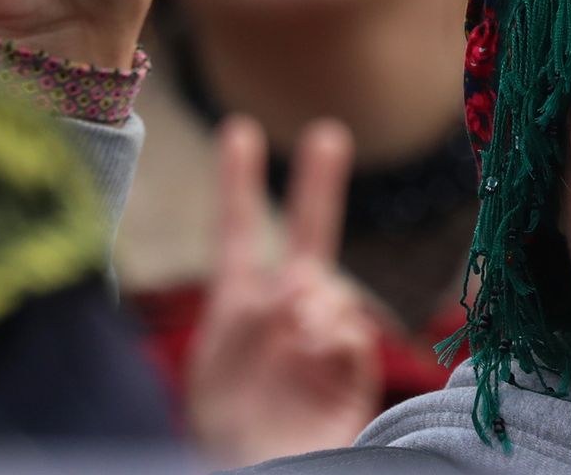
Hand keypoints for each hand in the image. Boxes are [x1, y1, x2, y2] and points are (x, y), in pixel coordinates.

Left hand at [189, 117, 384, 466]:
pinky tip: (319, 370)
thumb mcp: (220, 364)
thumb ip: (259, 314)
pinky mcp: (350, 370)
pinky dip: (335, 344)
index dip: (239, 180)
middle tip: (328, 134)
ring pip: (328, 292)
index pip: (237, 231)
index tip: (241, 130)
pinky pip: (349, 332)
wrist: (263, 472)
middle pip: (308, 235)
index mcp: (235, 309)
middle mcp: (282, 314)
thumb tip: (311, 290)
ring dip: (310, 315)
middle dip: (319, 184)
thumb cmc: (225, 436)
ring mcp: (320, 339)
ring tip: (291, 364)